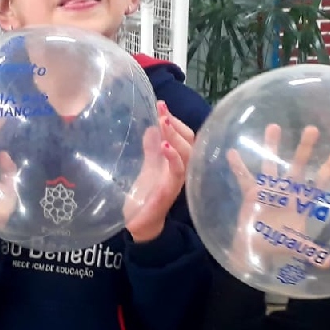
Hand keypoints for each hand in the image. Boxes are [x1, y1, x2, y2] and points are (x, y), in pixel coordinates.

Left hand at [125, 102, 193, 242]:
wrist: (139, 224)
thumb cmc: (144, 197)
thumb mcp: (147, 167)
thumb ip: (151, 149)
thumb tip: (151, 126)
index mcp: (176, 161)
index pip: (185, 135)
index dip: (176, 120)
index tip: (161, 105)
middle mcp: (181, 168)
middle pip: (190, 140)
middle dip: (177, 123)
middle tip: (162, 108)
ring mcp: (177, 179)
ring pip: (187, 152)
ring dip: (174, 135)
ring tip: (163, 121)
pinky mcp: (170, 190)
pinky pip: (178, 171)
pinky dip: (173, 156)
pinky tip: (163, 146)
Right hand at [224, 124, 329, 270]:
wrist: (255, 248)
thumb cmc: (276, 245)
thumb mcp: (294, 247)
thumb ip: (310, 251)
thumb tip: (329, 262)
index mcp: (300, 204)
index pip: (318, 184)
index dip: (329, 170)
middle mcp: (286, 193)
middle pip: (297, 168)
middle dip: (304, 150)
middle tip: (312, 129)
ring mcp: (268, 191)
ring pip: (272, 166)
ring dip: (272, 147)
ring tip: (274, 127)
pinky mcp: (251, 194)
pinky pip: (244, 178)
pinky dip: (238, 167)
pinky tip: (232, 153)